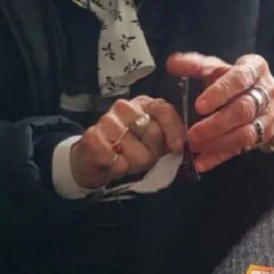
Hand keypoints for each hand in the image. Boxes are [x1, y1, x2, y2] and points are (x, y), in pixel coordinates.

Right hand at [70, 96, 185, 189]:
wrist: (91, 159)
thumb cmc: (127, 149)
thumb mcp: (152, 141)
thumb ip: (168, 138)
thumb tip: (182, 145)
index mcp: (143, 104)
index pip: (164, 109)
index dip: (174, 130)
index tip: (177, 148)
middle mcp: (124, 107)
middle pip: (153, 133)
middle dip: (153, 153)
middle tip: (144, 157)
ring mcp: (107, 120)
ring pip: (138, 153)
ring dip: (136, 164)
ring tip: (127, 160)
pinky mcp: (92, 138)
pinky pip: (120, 162)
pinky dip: (120, 169)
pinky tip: (114, 164)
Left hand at [166, 53, 273, 172]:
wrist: (260, 92)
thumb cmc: (232, 78)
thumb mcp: (216, 67)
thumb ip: (194, 65)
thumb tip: (172, 63)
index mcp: (255, 68)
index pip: (239, 79)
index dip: (220, 92)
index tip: (199, 105)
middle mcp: (267, 92)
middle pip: (244, 110)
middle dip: (217, 124)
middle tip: (192, 134)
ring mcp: (268, 116)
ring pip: (246, 133)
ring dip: (218, 142)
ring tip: (195, 147)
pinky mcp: (263, 136)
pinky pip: (241, 150)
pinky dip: (219, 157)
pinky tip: (200, 162)